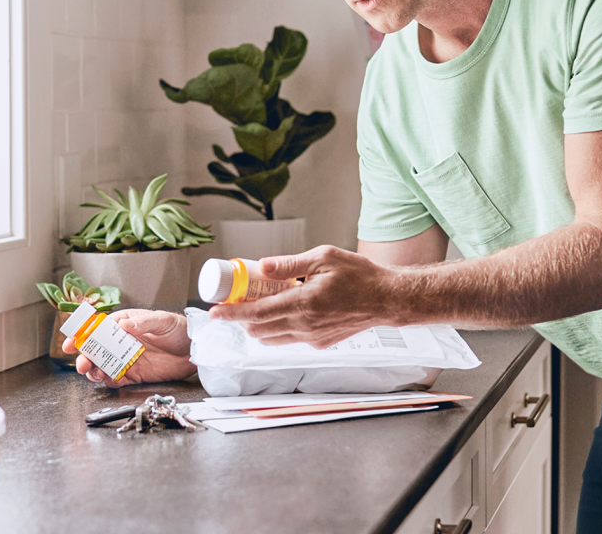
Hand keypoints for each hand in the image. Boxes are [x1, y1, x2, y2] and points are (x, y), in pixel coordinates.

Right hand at [61, 308, 195, 387]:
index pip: (100, 327)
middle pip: (97, 349)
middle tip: (81, 363)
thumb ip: (143, 323)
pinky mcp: (135, 374)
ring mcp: (128, 359)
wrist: (194, 349)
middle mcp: (124, 342)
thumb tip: (123, 324)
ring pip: (103, 365)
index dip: (84, 334)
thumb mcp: (163, 321)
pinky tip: (107, 379)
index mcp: (127, 324)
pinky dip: (108, 381)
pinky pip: (116, 379)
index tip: (72, 341)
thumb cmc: (180, 329)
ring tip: (92, 372)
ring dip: (93, 369)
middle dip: (85, 356)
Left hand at [207, 245, 404, 348]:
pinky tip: (283, 310)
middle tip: (237, 300)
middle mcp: (304, 326)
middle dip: (242, 318)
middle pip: (258, 330)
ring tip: (259, 303)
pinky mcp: (319, 343)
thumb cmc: (360, 276)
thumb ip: (290, 264)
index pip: (256, 314)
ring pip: (271, 338)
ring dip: (258, 325)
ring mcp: (312, 338)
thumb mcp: (324, 258)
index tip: (215, 311)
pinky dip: (277, 329)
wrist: (386, 299)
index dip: (231, 314)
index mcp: (303, 303)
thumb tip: (263, 265)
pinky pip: (288, 339)